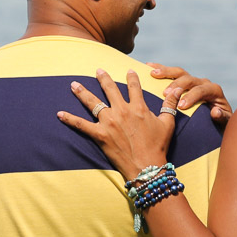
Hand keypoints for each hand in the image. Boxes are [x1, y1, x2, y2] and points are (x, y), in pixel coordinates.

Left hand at [57, 69, 176, 178]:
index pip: (134, 87)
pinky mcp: (100, 134)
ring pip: (93, 103)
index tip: (128, 70)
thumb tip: (176, 90)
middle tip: (98, 70)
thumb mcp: (167, 123)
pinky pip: (81, 125)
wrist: (146, 166)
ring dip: (82, 92)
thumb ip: (170, 105)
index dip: (131, 77)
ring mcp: (109, 122)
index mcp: (138, 107)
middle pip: (110, 89)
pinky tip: (59, 113)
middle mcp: (122, 111)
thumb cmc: (158, 147)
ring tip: (74, 84)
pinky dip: (69, 119)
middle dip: (103, 78)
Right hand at [148, 63, 232, 125]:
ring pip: (179, 73)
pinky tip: (149, 67)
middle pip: (189, 79)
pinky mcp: (184, 81)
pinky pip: (172, 73)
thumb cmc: (221, 120)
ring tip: (153, 74)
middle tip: (166, 94)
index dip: (192, 96)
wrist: (219, 115)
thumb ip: (222, 117)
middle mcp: (203, 82)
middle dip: (177, 85)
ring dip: (166, 72)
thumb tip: (214, 111)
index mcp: (214, 90)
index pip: (202, 90)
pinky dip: (161, 69)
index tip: (181, 106)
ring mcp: (193, 81)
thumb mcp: (224, 121)